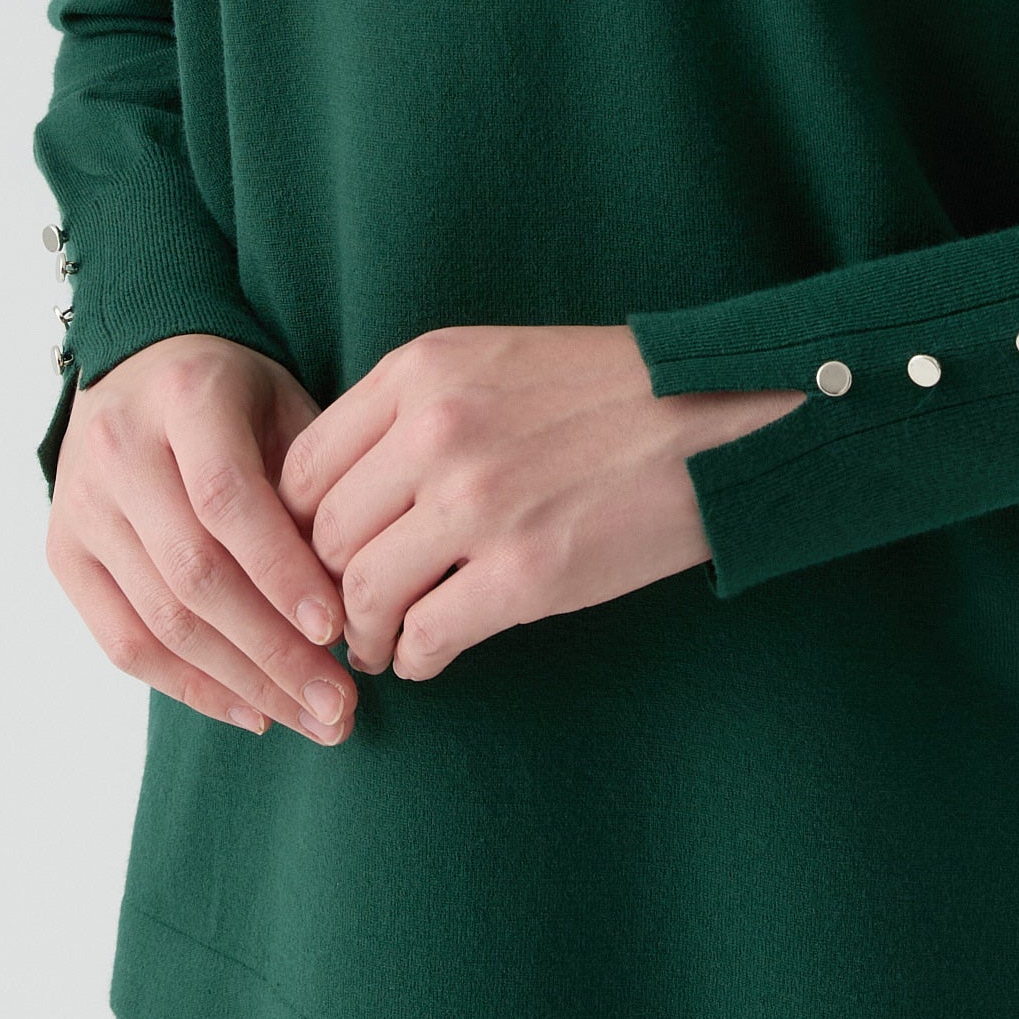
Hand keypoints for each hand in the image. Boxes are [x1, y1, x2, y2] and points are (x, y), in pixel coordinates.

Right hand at [48, 335, 358, 745]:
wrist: (143, 364)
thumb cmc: (239, 395)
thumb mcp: (287, 406)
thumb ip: (312, 486)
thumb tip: (354, 596)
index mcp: (184, 396)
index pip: (228, 499)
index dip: (281, 572)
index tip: (337, 632)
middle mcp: (118, 449)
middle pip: (194, 573)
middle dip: (272, 652)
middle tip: (341, 706)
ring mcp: (81, 505)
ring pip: (160, 619)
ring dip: (242, 684)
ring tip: (311, 719)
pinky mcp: (62, 553)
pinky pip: (123, 642)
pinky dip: (190, 687)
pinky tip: (251, 710)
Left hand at [278, 325, 805, 682]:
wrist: (722, 418)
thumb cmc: (611, 393)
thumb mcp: (495, 362)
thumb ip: (415, 412)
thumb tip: (346, 497)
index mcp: (422, 370)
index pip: (303, 466)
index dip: (297, 527)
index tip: (320, 556)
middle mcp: (437, 431)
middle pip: (323, 535)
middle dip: (327, 587)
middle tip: (351, 612)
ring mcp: (479, 503)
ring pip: (363, 593)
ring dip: (365, 632)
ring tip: (385, 642)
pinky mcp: (525, 574)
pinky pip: (425, 636)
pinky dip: (416, 656)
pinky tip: (432, 653)